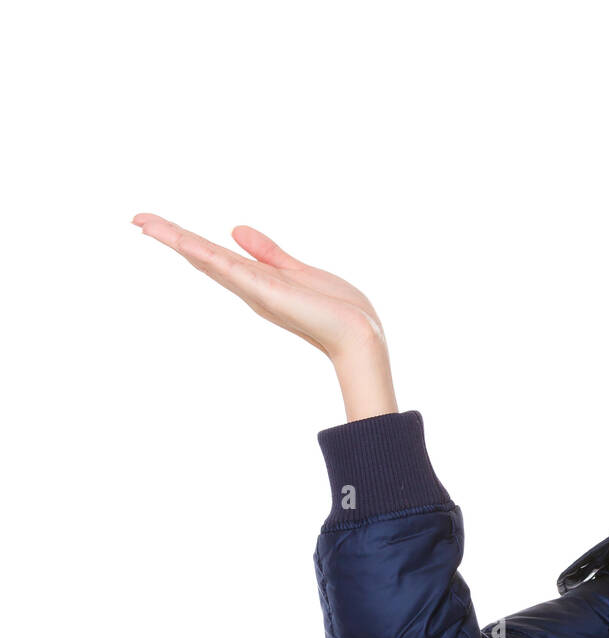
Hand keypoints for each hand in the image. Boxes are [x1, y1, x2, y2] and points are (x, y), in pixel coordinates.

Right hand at [132, 214, 397, 420]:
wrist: (358, 333)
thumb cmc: (336, 309)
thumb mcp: (297, 271)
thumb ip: (268, 253)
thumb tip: (235, 230)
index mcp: (256, 281)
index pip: (214, 256)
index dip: (187, 239)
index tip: (158, 224)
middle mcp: (249, 287)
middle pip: (202, 256)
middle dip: (170, 237)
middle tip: (137, 219)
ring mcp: (253, 289)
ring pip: (207, 259)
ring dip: (175, 239)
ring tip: (143, 221)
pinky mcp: (263, 291)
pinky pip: (228, 267)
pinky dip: (204, 253)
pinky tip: (181, 240)